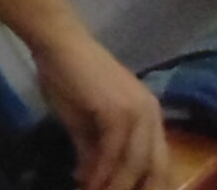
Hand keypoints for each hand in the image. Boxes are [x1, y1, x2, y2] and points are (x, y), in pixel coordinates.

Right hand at [34, 31, 169, 189]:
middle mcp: (151, 115)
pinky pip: (115, 151)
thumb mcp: (82, 120)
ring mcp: (137, 112)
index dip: (149, 186)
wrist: (56, 41)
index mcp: (149, 115)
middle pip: (157, 168)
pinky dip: (102, 172)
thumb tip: (89, 179)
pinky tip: (88, 182)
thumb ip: (92, 149)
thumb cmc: (67, 74)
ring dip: (117, 186)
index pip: (160, 161)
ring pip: (136, 163)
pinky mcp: (118, 111)